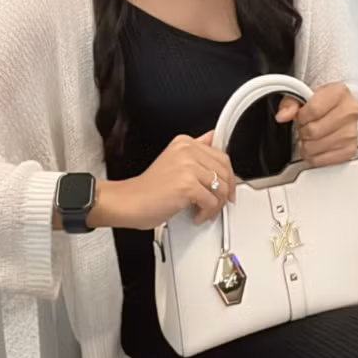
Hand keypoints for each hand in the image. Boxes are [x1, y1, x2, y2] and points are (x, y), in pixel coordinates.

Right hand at [105, 133, 235, 228]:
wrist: (128, 202)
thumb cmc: (148, 189)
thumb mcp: (173, 161)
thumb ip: (194, 153)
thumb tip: (214, 143)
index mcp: (185, 142)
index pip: (221, 155)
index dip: (228, 175)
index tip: (228, 186)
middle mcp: (187, 151)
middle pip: (225, 171)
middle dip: (226, 192)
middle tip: (219, 203)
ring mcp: (188, 167)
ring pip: (221, 187)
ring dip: (217, 205)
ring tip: (206, 210)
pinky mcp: (187, 186)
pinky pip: (211, 201)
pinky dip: (207, 213)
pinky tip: (196, 215)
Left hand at [275, 83, 357, 167]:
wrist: (341, 112)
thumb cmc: (323, 103)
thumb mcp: (303, 94)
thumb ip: (290, 102)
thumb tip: (283, 115)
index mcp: (339, 93)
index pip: (313, 110)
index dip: (301, 116)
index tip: (301, 115)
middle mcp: (349, 112)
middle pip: (313, 130)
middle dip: (303, 130)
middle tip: (305, 127)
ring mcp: (351, 133)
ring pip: (315, 147)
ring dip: (306, 144)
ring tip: (310, 136)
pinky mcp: (349, 150)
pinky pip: (320, 160)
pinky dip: (312, 155)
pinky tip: (315, 146)